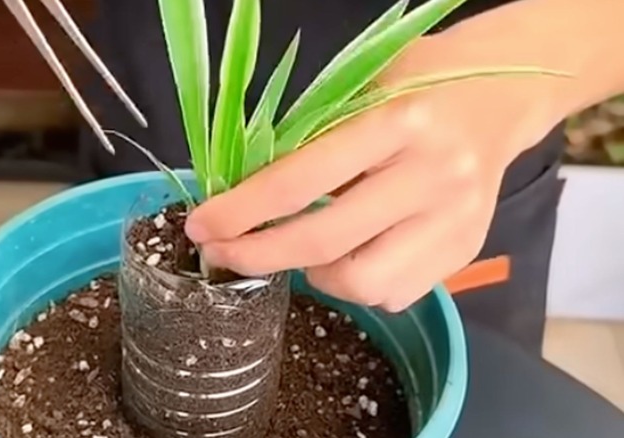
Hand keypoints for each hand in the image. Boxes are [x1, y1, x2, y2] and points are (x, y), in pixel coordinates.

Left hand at [185, 33, 564, 311]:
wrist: (500, 97)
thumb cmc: (421, 82)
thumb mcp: (362, 87)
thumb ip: (310, 138)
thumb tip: (243, 191)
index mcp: (399, 123)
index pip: (302, 180)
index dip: (242, 212)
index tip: (202, 225)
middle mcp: (432, 177)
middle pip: (325, 242)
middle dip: (257, 256)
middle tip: (223, 254)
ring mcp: (455, 221)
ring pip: (363, 283)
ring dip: (313, 275)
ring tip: (303, 249)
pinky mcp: (466, 250)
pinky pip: (395, 294)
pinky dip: (356, 283)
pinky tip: (350, 253)